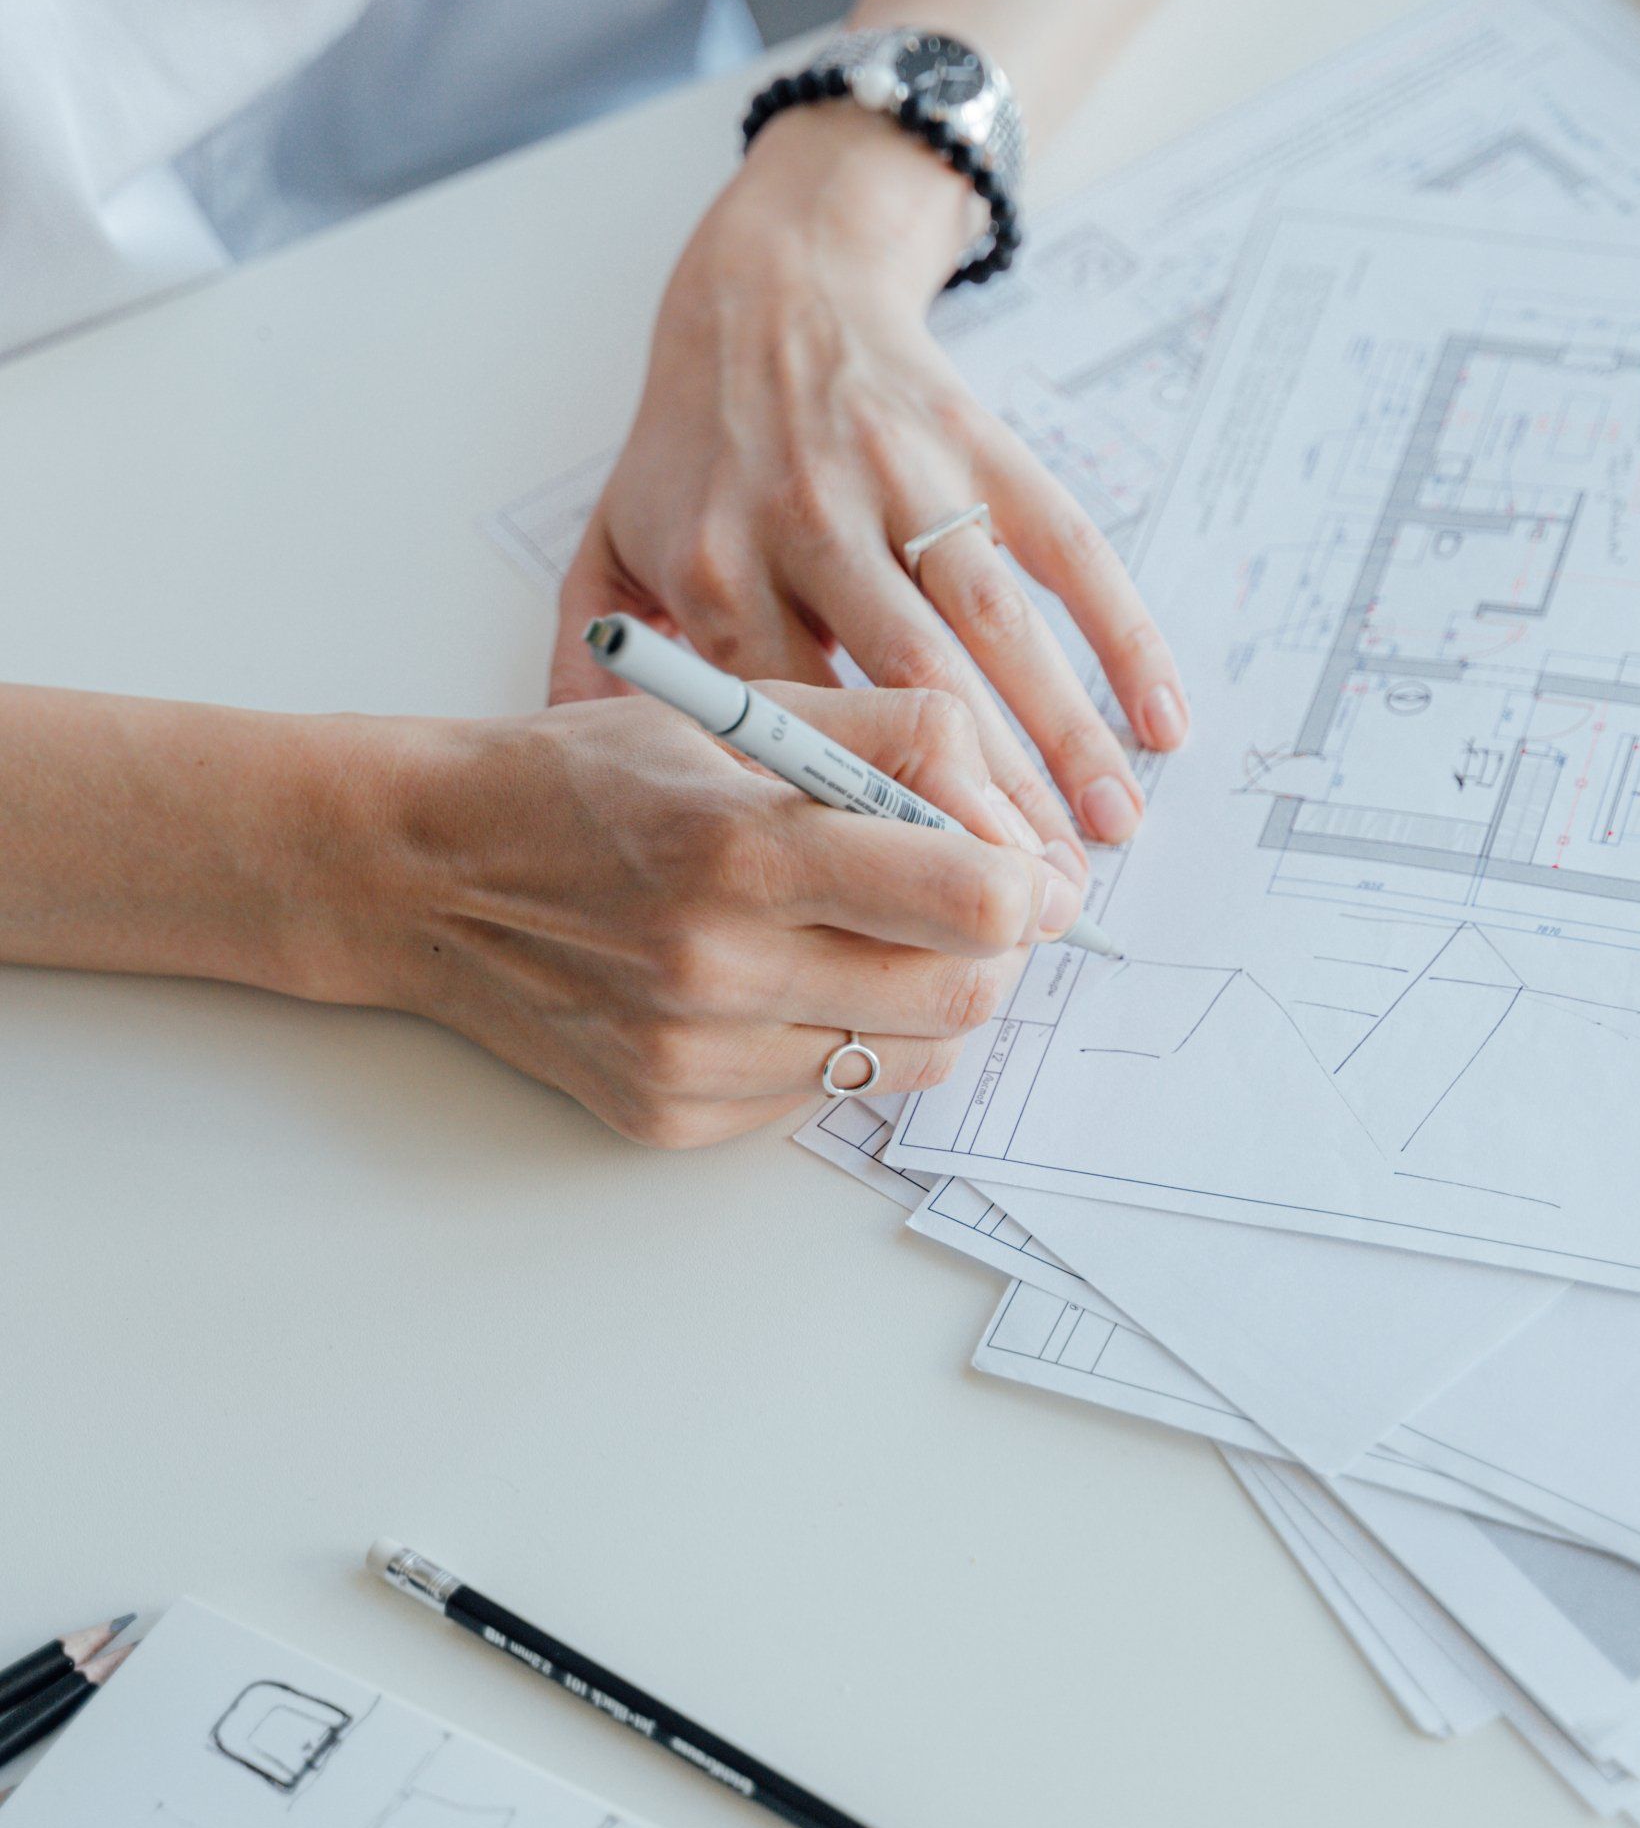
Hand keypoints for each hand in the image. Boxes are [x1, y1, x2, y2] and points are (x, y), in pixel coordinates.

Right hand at [351, 684, 1085, 1144]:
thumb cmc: (584, 777)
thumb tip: (1016, 817)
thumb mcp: (735, 711)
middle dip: (993, 948)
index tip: (1026, 868)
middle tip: (963, 902)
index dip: (1028, 885)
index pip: (973, 903)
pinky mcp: (671, 1115)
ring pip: (905, 1057)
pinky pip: (820, 1094)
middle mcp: (720, 968)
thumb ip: (894, 739)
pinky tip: (774, 979)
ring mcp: (693, 1058)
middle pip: (963, 995)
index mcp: (744, 848)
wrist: (423, 869)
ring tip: (864, 933)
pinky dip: (831, 1038)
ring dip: (920, 997)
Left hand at [550, 101, 1187, 848]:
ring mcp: (907, 480)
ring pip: (997, 628)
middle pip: (910, 688)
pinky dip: (1124, 633)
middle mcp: (814, 523)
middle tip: (1037, 901)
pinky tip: (1161, 719)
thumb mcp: (610, 546)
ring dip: (1066, 736)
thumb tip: (584, 802)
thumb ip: (592, 668)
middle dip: (983, 804)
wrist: (770, 285)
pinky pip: (1068, 546)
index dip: (858, 821)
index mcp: (718, 569)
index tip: (907, 913)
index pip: (794, 725)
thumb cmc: (692, 445)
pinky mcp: (984, 444)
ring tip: (1112, 830)